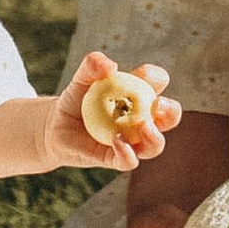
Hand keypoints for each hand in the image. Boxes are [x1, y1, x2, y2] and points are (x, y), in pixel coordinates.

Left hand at [48, 49, 180, 172]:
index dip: (157, 78)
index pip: (158, 83)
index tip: (145, 75)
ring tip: (142, 126)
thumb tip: (110, 65)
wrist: (56, 126)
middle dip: (172, 111)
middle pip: (170, 117)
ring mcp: (133, 142)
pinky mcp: (117, 160)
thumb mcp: (81, 79)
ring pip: (155, 145)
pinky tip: (117, 140)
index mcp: (139, 94)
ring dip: (154, 136)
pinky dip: (127, 152)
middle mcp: (143, 119)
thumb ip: (92, 66)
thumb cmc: (75, 99)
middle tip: (158, 105)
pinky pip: (129, 161)